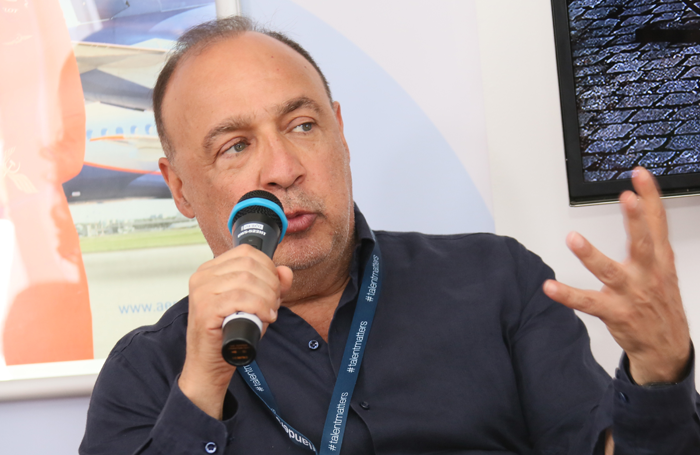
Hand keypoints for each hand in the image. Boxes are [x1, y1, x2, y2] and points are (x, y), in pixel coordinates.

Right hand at [179, 244, 292, 418]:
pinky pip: (239, 298)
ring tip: (269, 312)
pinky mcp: (204, 310)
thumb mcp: (256, 304)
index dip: (268, 267)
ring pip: (246, 280)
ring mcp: (201, 292)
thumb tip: (285, 271)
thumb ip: (272, 286)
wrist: (209, 364)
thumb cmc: (228, 333)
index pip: (246, 253)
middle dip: (270, 284)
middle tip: (274, 303)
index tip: (274, 286)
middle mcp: (202, 277)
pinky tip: (264, 317)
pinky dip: (259, 307)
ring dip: (266, 297)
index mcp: (211, 270)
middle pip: (248, 265)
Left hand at [543, 167, 689, 384]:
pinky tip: (550, 287)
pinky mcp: (615, 314)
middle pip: (643, 244)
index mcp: (660, 261)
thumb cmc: (660, 303)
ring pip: (610, 272)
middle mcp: (648, 275)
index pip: (658, 224)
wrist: (667, 348)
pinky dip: (567, 295)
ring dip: (591, 255)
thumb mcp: (663, 268)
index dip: (651, 197)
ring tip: (573, 239)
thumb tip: (641, 202)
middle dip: (636, 221)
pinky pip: (587, 303)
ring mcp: (631, 295)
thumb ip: (650, 237)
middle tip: (627, 198)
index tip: (640, 174)